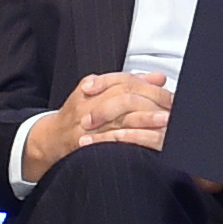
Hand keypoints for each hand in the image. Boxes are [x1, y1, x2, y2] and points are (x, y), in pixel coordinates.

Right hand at [35, 70, 174, 169]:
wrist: (52, 138)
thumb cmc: (79, 114)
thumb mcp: (100, 91)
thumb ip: (130, 83)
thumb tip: (159, 78)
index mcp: (92, 88)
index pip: (123, 83)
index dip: (147, 87)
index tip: (168, 93)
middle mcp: (88, 105)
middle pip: (123, 99)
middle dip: (149, 104)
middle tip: (170, 109)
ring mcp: (87, 126)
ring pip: (119, 121)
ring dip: (143, 121)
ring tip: (162, 123)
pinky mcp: (86, 145)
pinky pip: (109, 143)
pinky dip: (128, 142)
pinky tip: (144, 143)